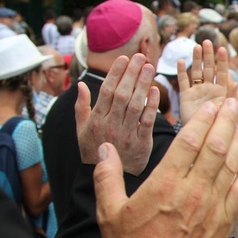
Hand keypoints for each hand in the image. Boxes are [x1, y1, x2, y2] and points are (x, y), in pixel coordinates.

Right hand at [75, 54, 158, 175]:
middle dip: (131, 74)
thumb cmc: (93, 152)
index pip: (107, 92)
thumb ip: (82, 107)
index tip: (124, 58)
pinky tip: (155, 91)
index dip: (116, 73)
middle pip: (122, 95)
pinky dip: (151, 106)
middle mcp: (110, 125)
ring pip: (135, 105)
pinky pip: (146, 122)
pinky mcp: (141, 145)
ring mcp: (126, 135)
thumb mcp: (81, 131)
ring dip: (142, 85)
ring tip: (149, 67)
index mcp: (96, 120)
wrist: (106, 180)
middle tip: (140, 56)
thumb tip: (81, 84)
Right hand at [94, 98, 237, 237]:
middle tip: (233, 103)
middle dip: (226, 121)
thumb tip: (105, 149)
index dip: (204, 119)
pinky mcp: (223, 222)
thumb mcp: (109, 212)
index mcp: (165, 183)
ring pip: (231, 165)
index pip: (190, 141)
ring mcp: (212, 206)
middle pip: (216, 147)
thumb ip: (107, 177)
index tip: (212, 105)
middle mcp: (193, 190)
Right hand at [177, 40, 236, 124]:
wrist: (202, 139)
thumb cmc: (219, 128)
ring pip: (196, 72)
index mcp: (221, 92)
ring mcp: (197, 92)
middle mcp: (209, 89)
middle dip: (208, 56)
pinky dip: (181, 72)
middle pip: (209, 69)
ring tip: (196, 47)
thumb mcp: (227, 112)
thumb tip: (236, 83)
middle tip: (207, 41)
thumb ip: (231, 98)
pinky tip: (180, 61)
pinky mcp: (186, 97)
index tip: (222, 49)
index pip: (222, 73)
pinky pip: (183, 82)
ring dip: (196, 60)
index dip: (222, 61)